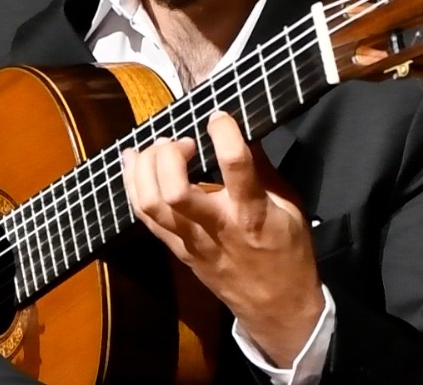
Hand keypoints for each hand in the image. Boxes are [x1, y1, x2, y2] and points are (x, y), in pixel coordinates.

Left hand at [122, 111, 324, 365]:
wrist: (276, 306)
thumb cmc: (288, 251)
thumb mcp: (290, 205)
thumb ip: (263, 168)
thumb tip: (242, 130)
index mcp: (252, 213)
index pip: (236, 167)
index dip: (223, 133)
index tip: (218, 116)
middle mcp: (217, 226)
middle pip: (175, 192)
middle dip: (169, 156)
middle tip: (182, 141)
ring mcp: (191, 241)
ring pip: (151, 204)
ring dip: (144, 168)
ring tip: (156, 147)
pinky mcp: (177, 250)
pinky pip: (144, 217)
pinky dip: (133, 185)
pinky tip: (134, 162)